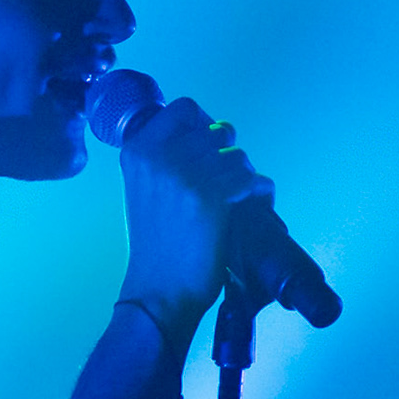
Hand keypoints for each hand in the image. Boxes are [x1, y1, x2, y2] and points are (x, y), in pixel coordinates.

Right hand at [116, 97, 273, 345]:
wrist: (158, 290)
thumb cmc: (155, 245)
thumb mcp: (144, 189)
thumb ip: (165, 158)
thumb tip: (210, 134)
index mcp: (137, 150)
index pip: (184, 108)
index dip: (205, 125)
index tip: (211, 149)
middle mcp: (158, 156)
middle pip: (218, 132)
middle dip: (230, 156)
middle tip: (228, 182)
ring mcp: (185, 174)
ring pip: (239, 156)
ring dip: (246, 177)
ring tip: (239, 198)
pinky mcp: (211, 197)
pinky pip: (252, 180)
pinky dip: (260, 193)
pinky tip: (254, 208)